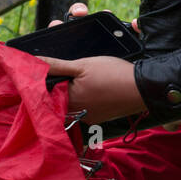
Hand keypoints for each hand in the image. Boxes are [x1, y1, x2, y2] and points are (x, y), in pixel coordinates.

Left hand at [37, 3, 145, 122]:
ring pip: (73, 101)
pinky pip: (86, 105)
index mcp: (68, 101)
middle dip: (60, 82)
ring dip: (73, 88)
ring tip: (84, 76)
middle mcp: (76, 114)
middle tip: (71, 70)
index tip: (48, 68)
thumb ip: (57, 65)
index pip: (46, 92)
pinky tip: (93, 85)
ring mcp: (89, 117)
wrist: (145, 88)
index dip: (45, 79)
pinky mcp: (100, 117)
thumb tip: (34, 62)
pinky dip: (86, 95)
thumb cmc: (114, 75)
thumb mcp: (83, 65)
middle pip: (59, 97)